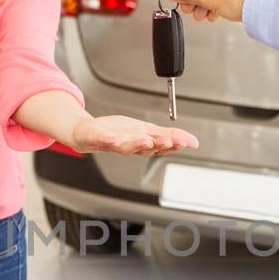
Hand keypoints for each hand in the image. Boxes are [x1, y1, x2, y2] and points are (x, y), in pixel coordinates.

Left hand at [70, 114, 198, 156]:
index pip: (163, 144)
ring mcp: (116, 143)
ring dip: (138, 144)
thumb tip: (191, 140)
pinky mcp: (100, 139)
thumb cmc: (118, 133)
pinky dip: (111, 140)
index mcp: (144, 143)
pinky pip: (106, 141)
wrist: (88, 134)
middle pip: (148, 147)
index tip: (187, 143)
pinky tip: (115, 138)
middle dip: (159, 145)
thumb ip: (168, 136)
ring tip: (146, 140)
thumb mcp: (146, 132)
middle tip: (170, 142)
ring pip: (129, 147)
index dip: (175, 144)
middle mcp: (132, 146)